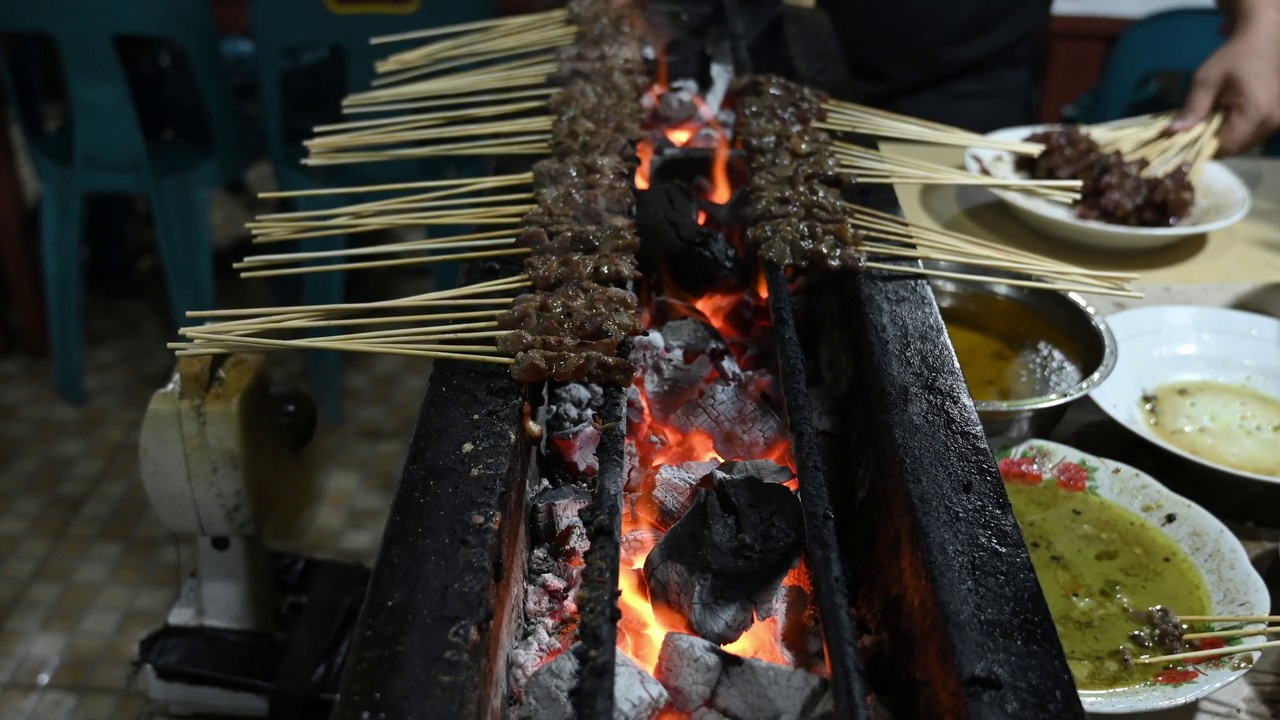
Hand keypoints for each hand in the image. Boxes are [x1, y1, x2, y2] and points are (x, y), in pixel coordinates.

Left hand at [1174, 3, 1279, 154]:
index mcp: (1256, 113)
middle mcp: (1272, 122)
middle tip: (1196, 127)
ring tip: (1212, 118)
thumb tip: (1172, 133)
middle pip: (1236, 148)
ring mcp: (1277, 121)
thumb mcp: (1205, 81)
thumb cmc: (1233, 57)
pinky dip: (1236, 130)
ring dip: (1225, 136)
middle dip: (1212, 142)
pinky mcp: (1276, 118)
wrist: (1262, 40)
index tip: (1185, 139)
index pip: (1225, 146)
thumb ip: (1192, 109)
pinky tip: (1225, 115)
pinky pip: (1252, 134)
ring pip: (1244, 143)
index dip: (1202, 146)